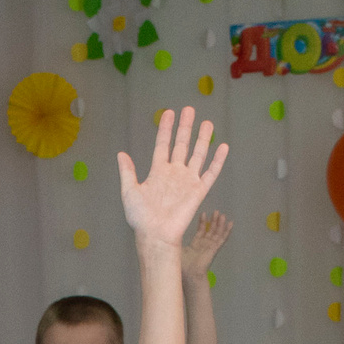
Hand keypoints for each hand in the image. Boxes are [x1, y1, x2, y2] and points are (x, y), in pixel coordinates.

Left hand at [119, 107, 228, 249]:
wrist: (156, 234)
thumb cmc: (141, 217)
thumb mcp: (130, 191)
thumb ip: (128, 172)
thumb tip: (121, 154)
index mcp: (157, 172)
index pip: (162, 144)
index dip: (166, 129)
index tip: (169, 113)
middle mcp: (174, 173)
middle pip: (181, 145)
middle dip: (185, 127)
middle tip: (189, 109)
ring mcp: (187, 181)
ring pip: (198, 154)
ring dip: (202, 138)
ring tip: (207, 122)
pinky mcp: (198, 191)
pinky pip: (211, 173)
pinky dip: (217, 160)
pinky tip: (223, 147)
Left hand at [181, 210, 230, 278]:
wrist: (189, 273)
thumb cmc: (182, 264)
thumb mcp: (176, 248)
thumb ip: (176, 240)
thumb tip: (169, 232)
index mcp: (195, 245)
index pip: (201, 231)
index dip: (202, 222)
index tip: (203, 213)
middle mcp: (204, 245)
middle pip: (210, 230)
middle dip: (213, 221)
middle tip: (216, 211)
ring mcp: (210, 246)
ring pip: (217, 233)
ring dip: (220, 224)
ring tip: (222, 214)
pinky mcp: (215, 248)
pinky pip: (222, 238)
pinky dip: (227, 231)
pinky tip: (231, 224)